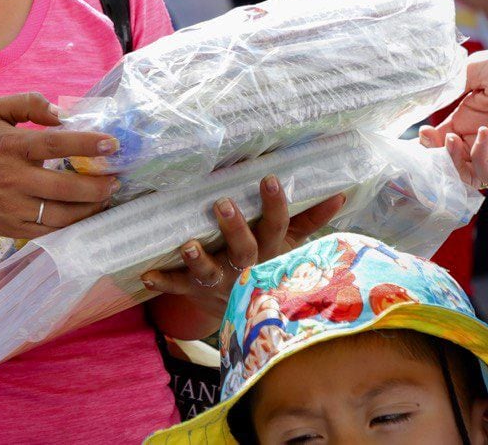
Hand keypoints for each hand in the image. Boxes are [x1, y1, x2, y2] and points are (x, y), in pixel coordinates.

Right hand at [0, 93, 121, 238]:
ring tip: (108, 195)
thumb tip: (61, 113)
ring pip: (61, 214)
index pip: (54, 144)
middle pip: (64, 187)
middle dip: (98, 185)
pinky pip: (51, 230)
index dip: (86, 144)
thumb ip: (27, 103)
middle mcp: (12, 179)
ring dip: (91, 207)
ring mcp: (12, 208)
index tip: (112, 144)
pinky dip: (73, 223)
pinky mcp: (13, 228)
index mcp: (10, 146)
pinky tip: (86, 211)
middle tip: (117, 177)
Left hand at [140, 175, 346, 337]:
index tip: (269, 179)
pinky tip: (146, 274)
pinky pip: (178, 287)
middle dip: (234, 228)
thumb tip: (340, 192)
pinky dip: (163, 281)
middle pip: (243, 249)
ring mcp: (219, 282)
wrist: (245, 310)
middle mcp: (246, 267)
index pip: (276, 226)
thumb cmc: (268, 263)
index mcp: (269, 251)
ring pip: (209, 272)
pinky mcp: (195, 291)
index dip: (274, 205)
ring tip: (187, 244)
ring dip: (197, 259)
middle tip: (223, 204)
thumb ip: (311, 218)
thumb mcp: (291, 244)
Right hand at [420, 38, 487, 184]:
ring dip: (455, 160)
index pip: (442, 140)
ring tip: (452, 140)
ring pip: (468, 174)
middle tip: (436, 137)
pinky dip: (480, 159)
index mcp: (470, 119)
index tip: (422, 132)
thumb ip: (449, 87)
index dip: (429, 141)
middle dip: (438, 153)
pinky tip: (482, 136)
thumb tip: (424, 101)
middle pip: (451, 160)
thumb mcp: (474, 70)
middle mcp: (483, 139)